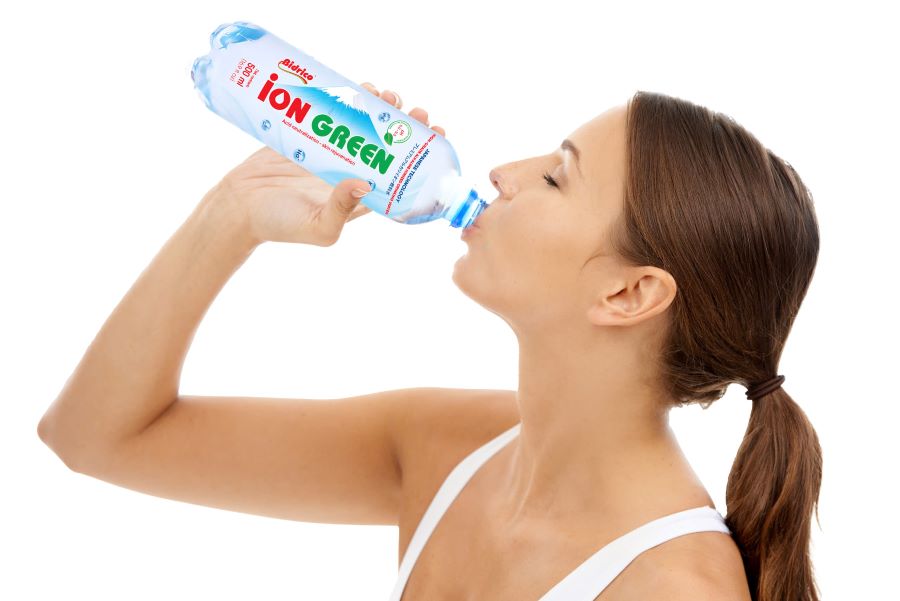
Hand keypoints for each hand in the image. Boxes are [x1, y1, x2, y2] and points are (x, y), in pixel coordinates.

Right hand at [211, 82, 445, 246]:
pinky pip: (335, 111)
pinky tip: (364, 88)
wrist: (237, 206)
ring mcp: (330, 150)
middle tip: (416, 112)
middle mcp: (350, 171)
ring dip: (381, 109)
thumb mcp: (318, 227)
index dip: (420, 156)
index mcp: (361, 198)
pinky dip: (350, 98)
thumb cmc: (279, 224)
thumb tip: (365, 183)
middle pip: (386, 144)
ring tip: (391, 96)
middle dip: (404, 127)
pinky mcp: (308, 133)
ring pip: (364, 124)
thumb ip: (342, 209)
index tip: (435, 136)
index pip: (400, 174)